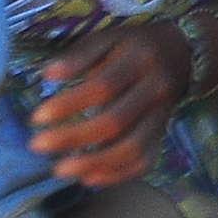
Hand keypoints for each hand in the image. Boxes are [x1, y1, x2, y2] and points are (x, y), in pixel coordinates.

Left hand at [25, 22, 186, 186]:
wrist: (181, 51)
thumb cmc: (133, 46)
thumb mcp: (109, 38)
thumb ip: (79, 55)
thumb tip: (47, 74)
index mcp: (140, 60)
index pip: (104, 86)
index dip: (69, 104)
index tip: (37, 117)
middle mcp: (156, 89)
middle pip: (116, 121)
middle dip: (73, 137)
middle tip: (37, 145)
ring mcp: (162, 114)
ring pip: (134, 147)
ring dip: (95, 163)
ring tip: (60, 169)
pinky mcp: (162, 132)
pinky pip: (145, 160)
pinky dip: (118, 175)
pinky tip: (89, 179)